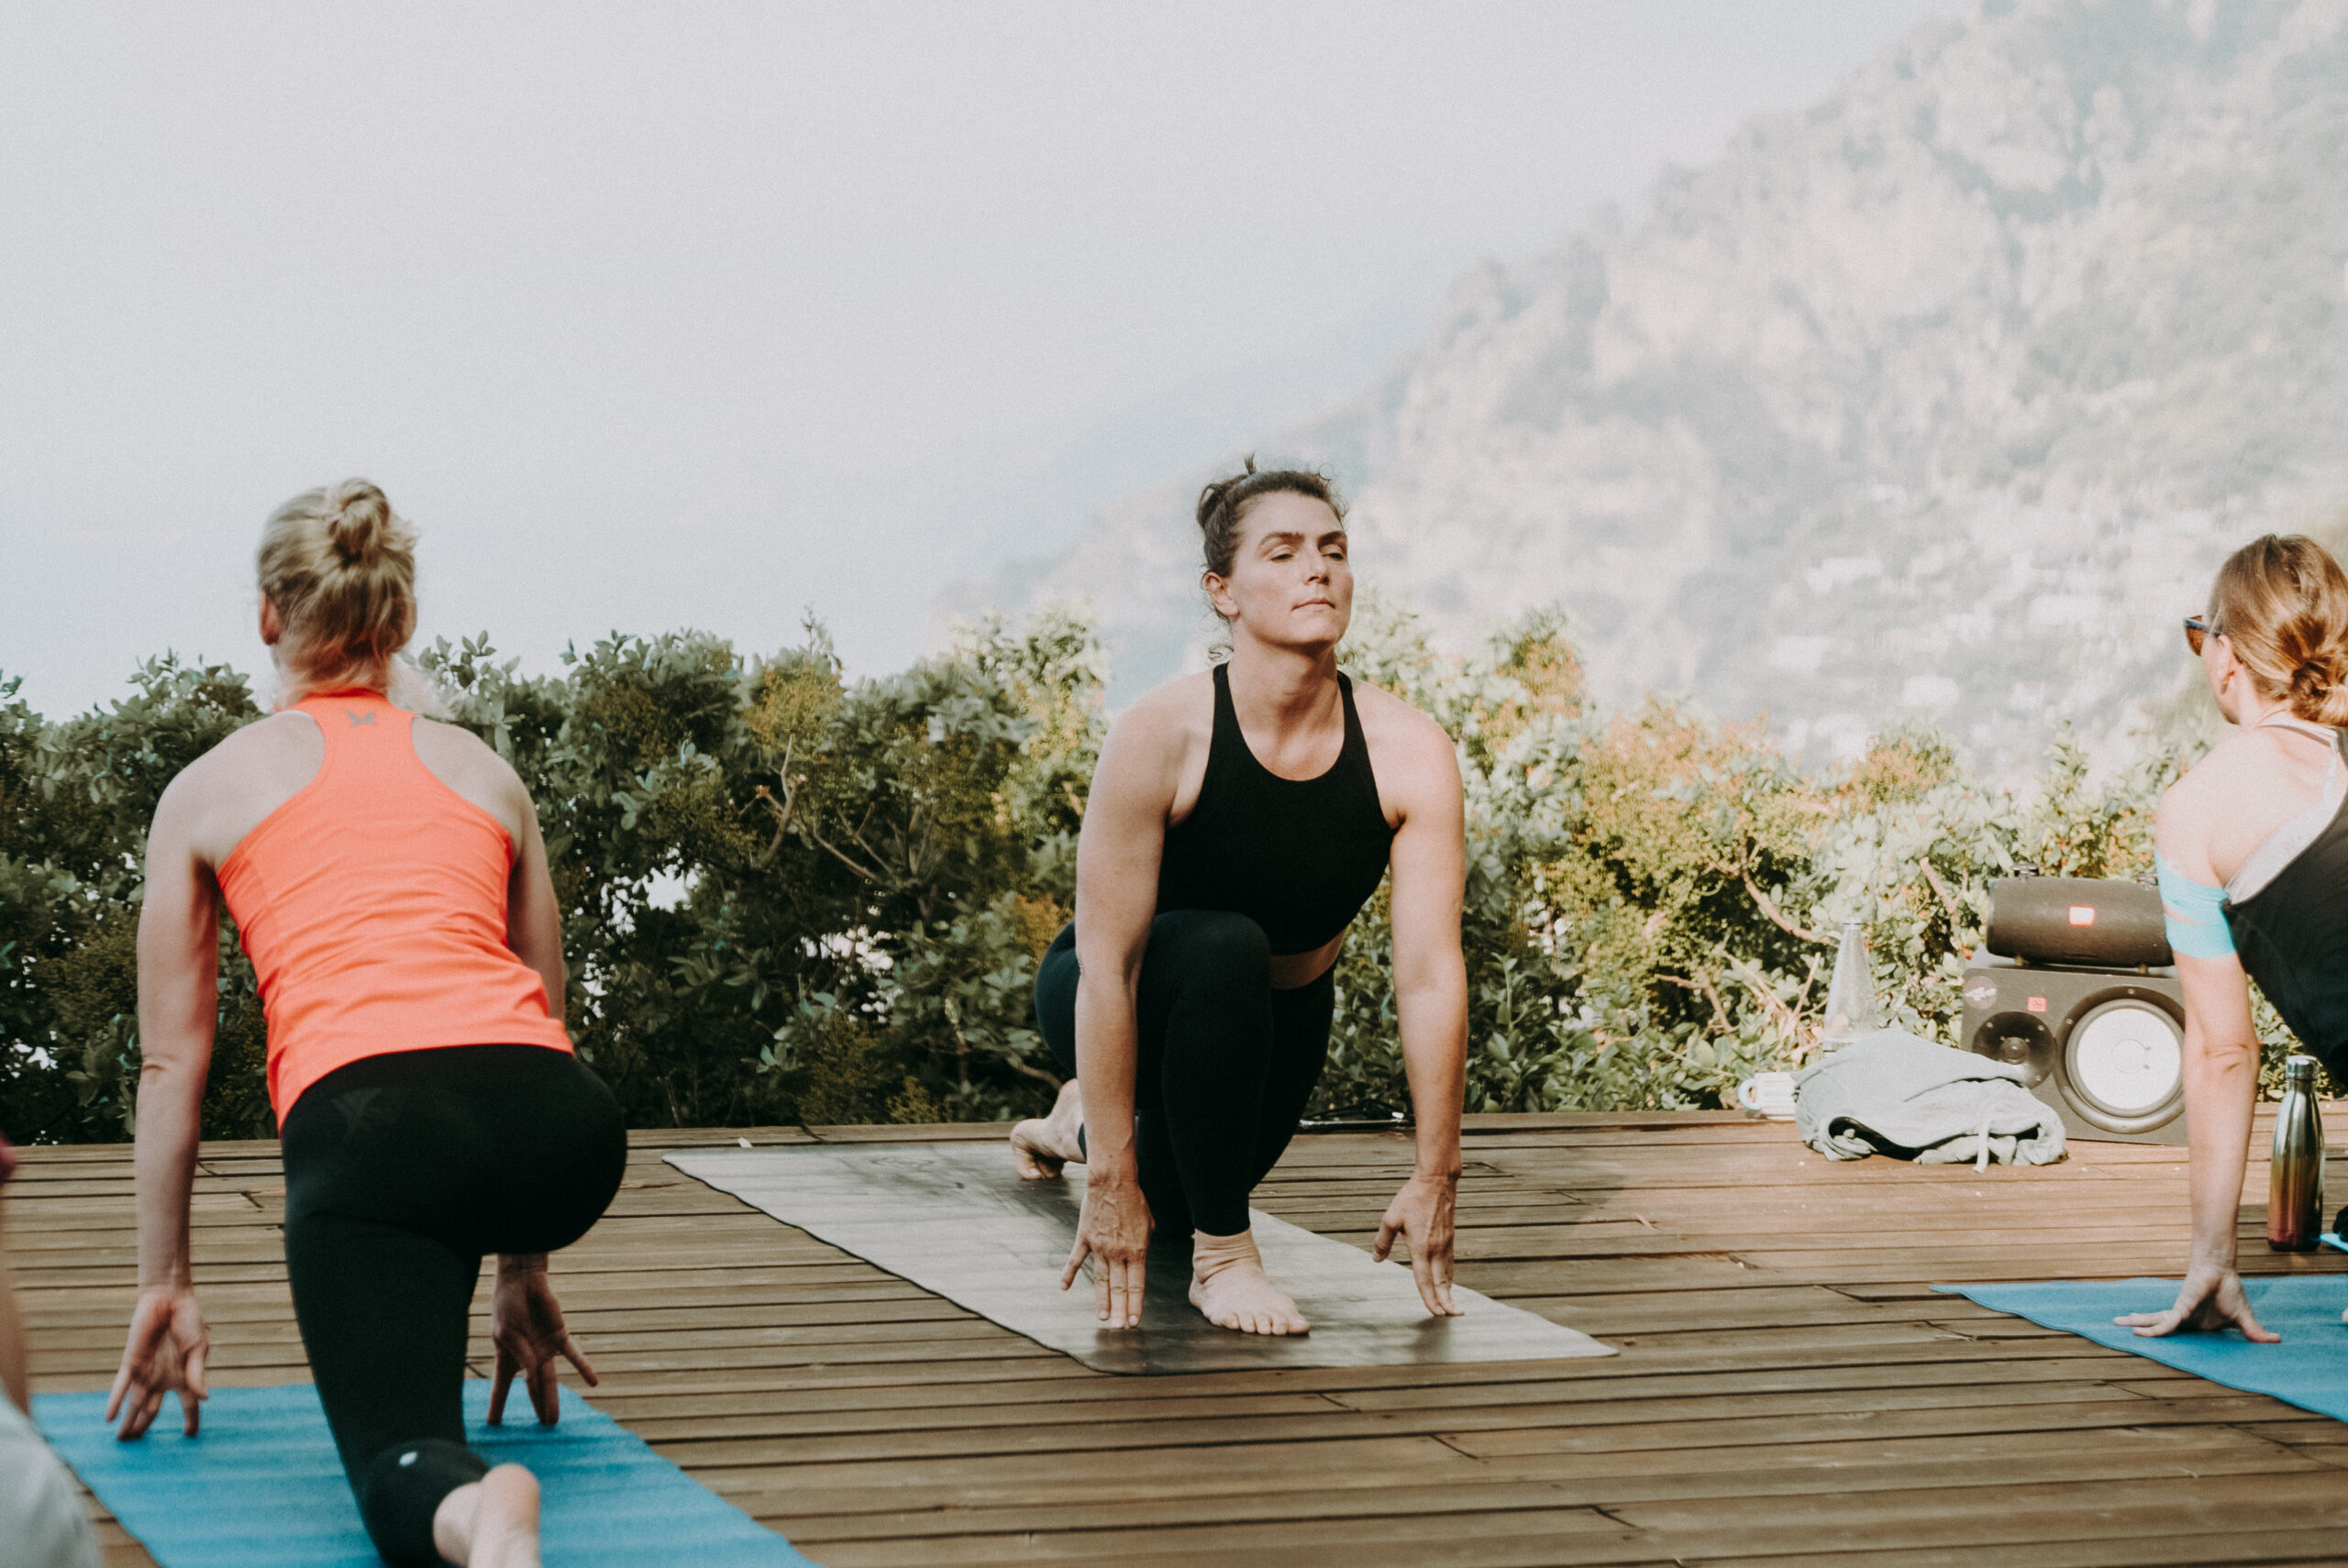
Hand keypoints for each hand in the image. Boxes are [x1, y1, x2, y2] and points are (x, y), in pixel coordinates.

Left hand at [108, 1284, 209, 1438]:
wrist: (169, 1299)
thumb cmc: (189, 1321)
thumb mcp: (198, 1347)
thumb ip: (197, 1373)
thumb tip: (205, 1397)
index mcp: (184, 1376)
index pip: (189, 1405)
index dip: (191, 1420)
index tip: (190, 1436)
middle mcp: (162, 1379)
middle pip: (151, 1411)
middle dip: (143, 1428)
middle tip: (137, 1448)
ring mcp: (146, 1373)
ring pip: (135, 1405)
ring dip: (129, 1423)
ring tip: (122, 1441)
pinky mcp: (131, 1363)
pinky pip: (121, 1387)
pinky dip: (116, 1402)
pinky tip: (110, 1418)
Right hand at [489, 1256, 596, 1424]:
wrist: (521, 1281)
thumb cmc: (508, 1305)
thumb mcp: (507, 1333)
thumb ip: (523, 1357)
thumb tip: (534, 1377)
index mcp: (508, 1357)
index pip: (500, 1387)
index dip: (497, 1405)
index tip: (493, 1425)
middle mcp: (528, 1357)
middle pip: (532, 1388)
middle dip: (537, 1406)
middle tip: (544, 1427)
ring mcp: (544, 1348)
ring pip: (551, 1378)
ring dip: (552, 1397)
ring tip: (554, 1419)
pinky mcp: (559, 1336)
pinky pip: (574, 1354)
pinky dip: (583, 1367)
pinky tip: (593, 1381)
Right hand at [1061, 1170, 1151, 1328]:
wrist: (1112, 1181)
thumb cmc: (1133, 1200)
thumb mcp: (1149, 1223)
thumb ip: (1144, 1243)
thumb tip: (1141, 1254)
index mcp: (1136, 1250)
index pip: (1136, 1285)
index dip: (1135, 1305)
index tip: (1134, 1321)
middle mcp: (1117, 1253)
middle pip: (1118, 1288)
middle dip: (1119, 1310)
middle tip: (1118, 1328)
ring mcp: (1099, 1247)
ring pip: (1100, 1280)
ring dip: (1101, 1301)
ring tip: (1102, 1318)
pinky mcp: (1085, 1238)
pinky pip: (1075, 1260)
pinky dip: (1068, 1275)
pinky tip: (1064, 1289)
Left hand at [1375, 1170, 1463, 1317]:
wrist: (1436, 1181)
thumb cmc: (1412, 1198)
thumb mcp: (1391, 1218)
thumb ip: (1383, 1241)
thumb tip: (1376, 1259)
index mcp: (1421, 1247)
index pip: (1425, 1279)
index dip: (1430, 1298)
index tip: (1436, 1313)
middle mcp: (1436, 1249)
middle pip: (1442, 1282)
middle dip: (1447, 1301)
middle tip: (1453, 1316)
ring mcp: (1445, 1244)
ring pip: (1448, 1274)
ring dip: (1450, 1291)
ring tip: (1453, 1307)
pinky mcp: (1449, 1239)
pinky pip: (1450, 1264)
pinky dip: (1450, 1277)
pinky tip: (1448, 1282)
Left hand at [2114, 1264, 2278, 1340]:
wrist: (2223, 1269)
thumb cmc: (2229, 1290)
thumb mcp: (2243, 1318)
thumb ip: (2254, 1333)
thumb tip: (2278, 1340)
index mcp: (2195, 1324)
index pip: (2177, 1336)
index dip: (2165, 1340)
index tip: (2153, 1350)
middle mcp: (2184, 1319)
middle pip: (2159, 1328)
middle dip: (2141, 1329)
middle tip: (2122, 1333)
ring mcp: (2180, 1313)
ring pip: (2155, 1323)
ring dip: (2136, 1324)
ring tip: (2116, 1324)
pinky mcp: (2181, 1308)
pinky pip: (2167, 1323)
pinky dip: (2155, 1330)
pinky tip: (2139, 1332)